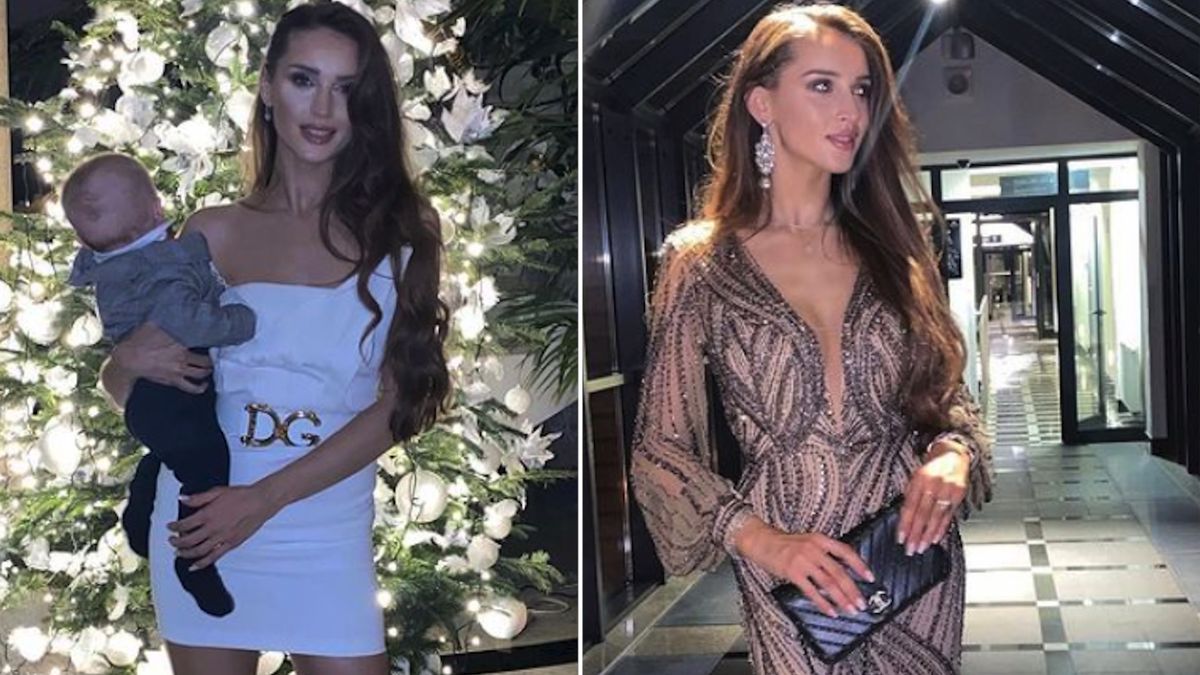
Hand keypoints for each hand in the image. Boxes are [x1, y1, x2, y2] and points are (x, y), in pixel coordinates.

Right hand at [111, 322, 211, 393]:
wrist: (128, 358)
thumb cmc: (139, 340)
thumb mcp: (154, 323)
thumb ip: (166, 317)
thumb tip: (172, 304)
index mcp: (180, 343)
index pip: (202, 343)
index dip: (213, 342)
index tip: (216, 340)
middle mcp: (182, 358)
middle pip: (205, 362)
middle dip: (212, 360)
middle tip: (214, 358)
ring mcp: (178, 371)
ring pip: (201, 374)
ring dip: (208, 372)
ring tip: (210, 370)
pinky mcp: (172, 380)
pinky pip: (190, 387)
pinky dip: (199, 388)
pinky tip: (203, 385)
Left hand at [167, 485, 277, 568]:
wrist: (260, 502)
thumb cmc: (241, 495)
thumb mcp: (217, 491)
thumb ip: (198, 498)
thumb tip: (182, 499)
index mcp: (208, 514)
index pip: (184, 524)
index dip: (174, 527)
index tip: (170, 527)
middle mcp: (212, 528)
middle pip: (188, 540)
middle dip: (176, 542)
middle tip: (171, 541)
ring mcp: (221, 538)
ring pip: (198, 551)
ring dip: (185, 553)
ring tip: (178, 553)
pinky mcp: (230, 544)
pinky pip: (213, 557)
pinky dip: (201, 563)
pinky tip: (193, 566)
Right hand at [736, 518, 874, 618]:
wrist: (761, 541)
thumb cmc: (785, 544)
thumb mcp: (808, 542)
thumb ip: (824, 553)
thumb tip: (843, 572)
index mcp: (820, 539)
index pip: (846, 552)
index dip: (860, 565)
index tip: (870, 578)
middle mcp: (814, 548)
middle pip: (839, 572)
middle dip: (852, 589)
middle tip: (861, 603)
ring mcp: (803, 560)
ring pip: (828, 582)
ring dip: (841, 598)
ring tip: (850, 610)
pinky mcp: (792, 572)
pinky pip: (811, 591)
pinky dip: (823, 603)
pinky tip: (830, 611)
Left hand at [898, 441, 969, 555]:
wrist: (954, 454)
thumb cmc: (932, 467)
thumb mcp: (916, 476)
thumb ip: (911, 495)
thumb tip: (903, 517)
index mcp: (919, 479)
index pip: (910, 506)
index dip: (905, 523)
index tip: (901, 538)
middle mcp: (934, 485)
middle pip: (922, 514)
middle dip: (916, 533)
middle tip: (910, 548)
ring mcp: (948, 490)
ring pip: (936, 517)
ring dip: (928, 535)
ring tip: (921, 547)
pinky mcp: (959, 495)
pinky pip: (948, 516)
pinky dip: (941, 529)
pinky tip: (935, 538)